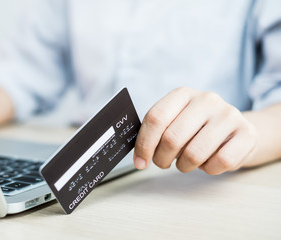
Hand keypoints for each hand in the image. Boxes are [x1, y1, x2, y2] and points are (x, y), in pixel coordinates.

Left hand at [133, 87, 257, 174]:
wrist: (237, 130)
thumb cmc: (197, 129)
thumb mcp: (176, 121)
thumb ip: (156, 132)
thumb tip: (138, 157)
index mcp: (183, 94)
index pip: (156, 118)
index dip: (144, 144)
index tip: (140, 162)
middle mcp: (206, 99)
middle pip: (172, 138)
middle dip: (162, 159)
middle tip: (163, 162)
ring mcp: (229, 115)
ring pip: (194, 153)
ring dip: (184, 166)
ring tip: (186, 162)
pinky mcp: (247, 133)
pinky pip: (220, 163)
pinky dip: (208, 169)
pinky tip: (209, 161)